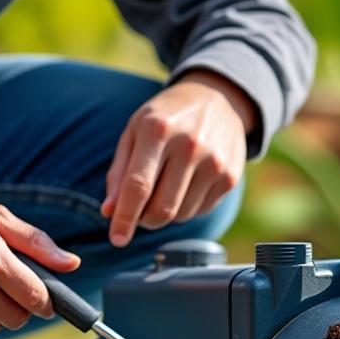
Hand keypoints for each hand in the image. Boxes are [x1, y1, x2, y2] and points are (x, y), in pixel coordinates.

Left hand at [102, 69, 256, 245]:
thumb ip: (119, 172)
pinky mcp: (230, 177)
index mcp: (157, 130)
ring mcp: (214, 162)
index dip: (125, 217)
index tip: (117, 239)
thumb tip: (109, 211)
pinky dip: (186, 207)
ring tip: (165, 189)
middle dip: (144, 220)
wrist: (217, 99)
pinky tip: (186, 185)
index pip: (138, 186)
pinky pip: (200, 210)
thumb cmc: (167, 117)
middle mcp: (189, 145)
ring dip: (166, 214)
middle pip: (161, 208)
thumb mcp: (135, 132)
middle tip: (139, 211)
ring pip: (181, 215)